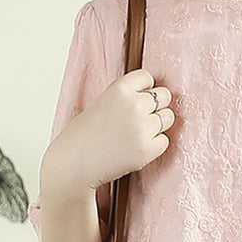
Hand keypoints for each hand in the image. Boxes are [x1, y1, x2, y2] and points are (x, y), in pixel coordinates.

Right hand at [43, 67, 175, 193]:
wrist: (73, 163)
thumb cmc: (84, 134)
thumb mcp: (103, 102)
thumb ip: (127, 96)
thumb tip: (154, 96)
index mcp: (120, 88)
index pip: (148, 78)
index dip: (144, 90)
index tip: (136, 100)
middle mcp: (134, 105)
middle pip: (165, 96)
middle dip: (156, 106)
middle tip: (139, 119)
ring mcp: (143, 128)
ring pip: (169, 118)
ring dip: (158, 125)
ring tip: (137, 133)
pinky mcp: (147, 150)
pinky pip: (165, 141)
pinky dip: (155, 145)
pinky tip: (136, 147)